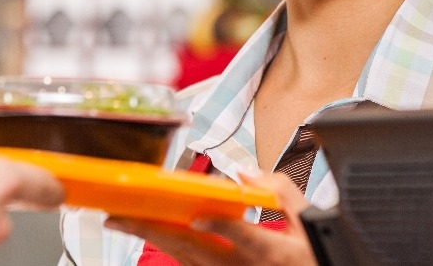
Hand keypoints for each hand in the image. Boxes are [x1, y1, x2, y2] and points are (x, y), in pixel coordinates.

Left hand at [105, 171, 317, 265]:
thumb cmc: (312, 259)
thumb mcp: (314, 224)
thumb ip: (282, 193)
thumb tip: (247, 174)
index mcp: (272, 253)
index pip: (241, 236)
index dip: (219, 226)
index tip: (198, 215)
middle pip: (193, 250)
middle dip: (153, 231)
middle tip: (118, 216)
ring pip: (185, 260)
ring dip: (153, 239)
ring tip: (125, 220)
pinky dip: (170, 248)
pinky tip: (154, 232)